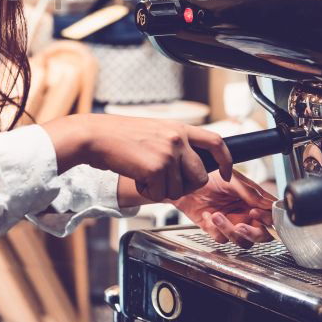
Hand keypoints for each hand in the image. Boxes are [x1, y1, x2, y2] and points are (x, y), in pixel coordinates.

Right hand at [42, 115, 232, 201]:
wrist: (95, 136)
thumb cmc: (118, 136)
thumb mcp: (153, 131)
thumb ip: (173, 144)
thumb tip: (187, 167)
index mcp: (179, 128)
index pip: (217, 142)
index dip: (226, 160)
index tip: (225, 172)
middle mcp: (177, 139)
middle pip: (200, 176)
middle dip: (185, 186)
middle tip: (164, 182)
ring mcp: (168, 153)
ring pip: (180, 189)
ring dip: (161, 189)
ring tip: (143, 174)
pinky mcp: (156, 168)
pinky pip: (160, 194)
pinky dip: (147, 192)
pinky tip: (135, 177)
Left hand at [172, 170, 275, 248]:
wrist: (185, 180)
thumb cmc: (209, 175)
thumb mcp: (231, 179)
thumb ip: (250, 192)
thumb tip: (267, 204)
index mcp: (253, 201)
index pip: (270, 216)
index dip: (268, 219)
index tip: (256, 213)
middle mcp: (245, 214)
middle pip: (261, 235)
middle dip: (253, 234)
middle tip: (241, 226)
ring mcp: (231, 223)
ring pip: (242, 241)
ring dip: (230, 231)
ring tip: (217, 216)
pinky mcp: (216, 229)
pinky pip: (221, 238)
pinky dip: (214, 229)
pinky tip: (207, 215)